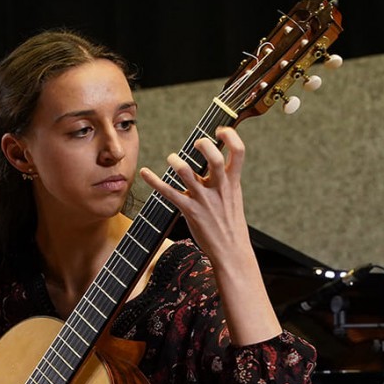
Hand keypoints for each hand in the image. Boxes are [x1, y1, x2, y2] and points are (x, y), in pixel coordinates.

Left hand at [139, 126, 250, 259]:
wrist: (231, 252)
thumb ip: (225, 178)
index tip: (219, 131)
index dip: (230, 136)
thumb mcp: (234, 197)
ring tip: (172, 158)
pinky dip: (154, 181)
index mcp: (233, 182)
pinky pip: (169, 193)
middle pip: (213, 158)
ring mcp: (204, 200)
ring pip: (187, 172)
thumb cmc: (231, 224)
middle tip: (196, 143)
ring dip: (176, 161)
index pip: (239, 151)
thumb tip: (216, 160)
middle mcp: (219, 188)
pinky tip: (144, 172)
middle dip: (203, 144)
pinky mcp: (190, 211)